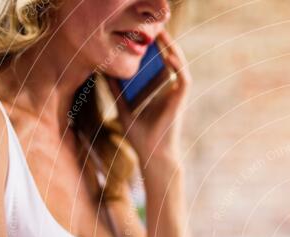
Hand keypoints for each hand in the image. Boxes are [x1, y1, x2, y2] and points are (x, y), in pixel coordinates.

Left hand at [109, 29, 190, 166]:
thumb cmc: (140, 137)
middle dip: (164, 43)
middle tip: (154, 27)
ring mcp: (176, 96)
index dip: (155, 49)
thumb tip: (105, 74)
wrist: (152, 156)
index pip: (159, 64)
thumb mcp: (124, 108)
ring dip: (173, 49)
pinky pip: (183, 80)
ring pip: (180, 66)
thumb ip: (117, 92)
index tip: (145, 35)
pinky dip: (178, 66)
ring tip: (163, 34)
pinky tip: (168, 55)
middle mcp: (170, 91)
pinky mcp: (180, 102)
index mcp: (159, 92)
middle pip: (170, 61)